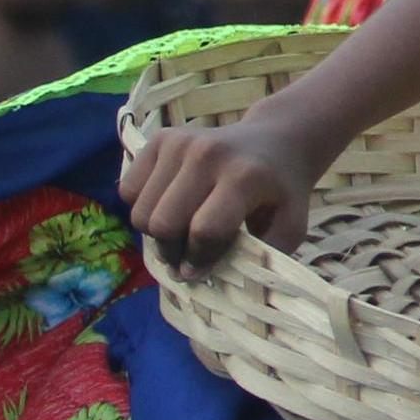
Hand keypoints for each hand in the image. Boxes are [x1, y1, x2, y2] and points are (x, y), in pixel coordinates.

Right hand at [121, 109, 332, 276]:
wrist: (275, 140)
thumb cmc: (282, 191)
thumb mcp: (290, 226)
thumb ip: (260, 256)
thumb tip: (211, 280)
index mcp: (244, 176)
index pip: (204, 230)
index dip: (198, 260)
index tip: (199, 271)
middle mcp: (207, 155)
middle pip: (163, 224)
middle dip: (172, 252)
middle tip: (185, 257)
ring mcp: (179, 143)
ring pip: (141, 212)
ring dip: (156, 233)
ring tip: (181, 231)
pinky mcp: (160, 139)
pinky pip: (128, 191)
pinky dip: (143, 207)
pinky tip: (170, 205)